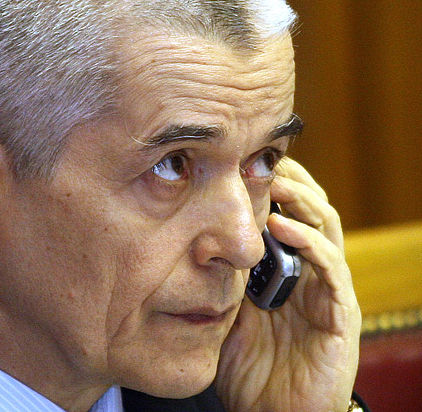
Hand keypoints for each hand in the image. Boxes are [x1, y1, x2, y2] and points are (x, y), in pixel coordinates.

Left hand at [215, 157, 361, 411]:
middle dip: (290, 181)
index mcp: (285, 270)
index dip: (269, 185)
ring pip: (326, 228)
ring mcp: (327, 292)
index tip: (241, 161)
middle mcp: (309, 274)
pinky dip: (309, 243)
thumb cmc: (247, 367)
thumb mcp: (223, 312)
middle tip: (261, 158)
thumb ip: (216, 278)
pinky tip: (282, 226)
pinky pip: (332, 269)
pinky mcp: (339, 315)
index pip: (284, 213)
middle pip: (309, 211)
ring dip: (302, 200)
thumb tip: (187, 241)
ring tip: (275, 180)